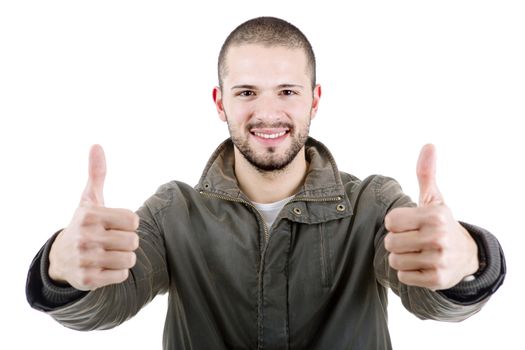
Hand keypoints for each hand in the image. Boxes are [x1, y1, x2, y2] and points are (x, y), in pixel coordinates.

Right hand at [48, 145, 139, 290]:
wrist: (60, 258)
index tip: (115, 224)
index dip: (128, 223)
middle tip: (112, 241)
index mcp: (90, 215)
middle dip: (127, 241)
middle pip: (133, 241)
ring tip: (109, 253)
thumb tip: (97, 145)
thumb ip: (96, 174)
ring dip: (124, 258)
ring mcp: (85, 260)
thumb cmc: (84, 224)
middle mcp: (85, 237)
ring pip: (129, 260)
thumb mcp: (89, 199)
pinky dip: (118, 273)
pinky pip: (121, 276)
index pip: (133, 220)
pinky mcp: (88, 280)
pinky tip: (104, 266)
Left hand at [384, 145, 478, 290]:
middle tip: (412, 240)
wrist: (466, 255)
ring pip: (394, 261)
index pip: (390, 221)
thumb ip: (426, 174)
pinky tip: (421, 265)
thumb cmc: (441, 223)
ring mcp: (439, 260)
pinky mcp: (436, 279)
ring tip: (416, 252)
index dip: (395, 223)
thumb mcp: (434, 199)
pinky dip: (408, 273)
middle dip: (396, 241)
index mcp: (433, 216)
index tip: (409, 224)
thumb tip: (429, 145)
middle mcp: (438, 237)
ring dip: (401, 258)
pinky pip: (403, 276)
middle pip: (390, 242)